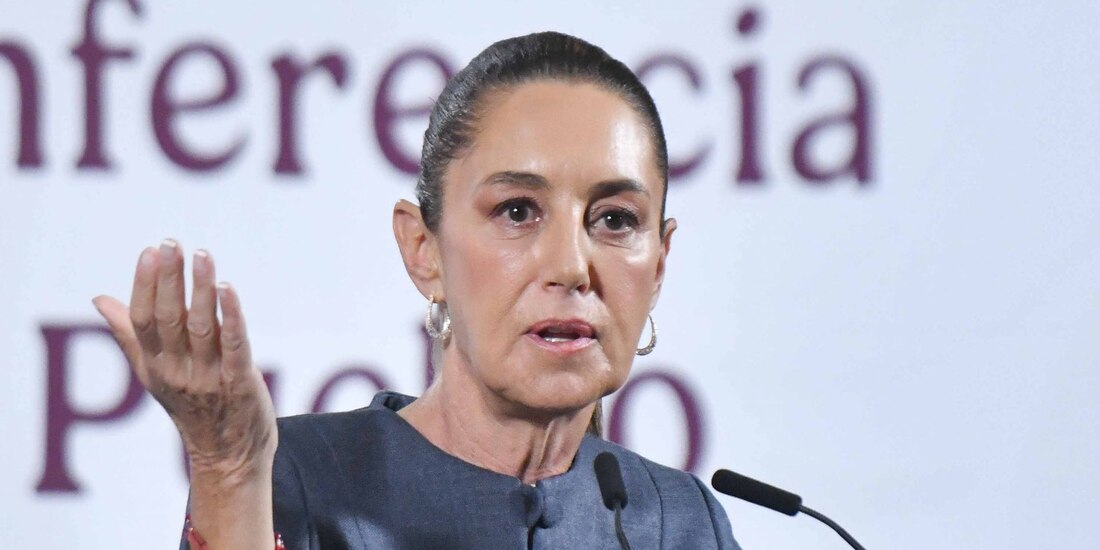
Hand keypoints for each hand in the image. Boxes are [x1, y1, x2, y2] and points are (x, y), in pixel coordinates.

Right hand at [93, 240, 276, 479]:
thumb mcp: (154, 374)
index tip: (150, 251)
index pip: (143, 319)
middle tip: (171, 243)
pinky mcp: (240, 382)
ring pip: (202, 326)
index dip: (145, 285)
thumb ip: (130, 335)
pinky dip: (232, 315)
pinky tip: (229, 289)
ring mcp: (209, 377)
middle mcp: (177, 371)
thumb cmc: (192, 407)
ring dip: (201, 289)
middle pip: (170, 318)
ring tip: (202, 255)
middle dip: (170, 279)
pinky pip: (235, 344)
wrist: (228, 457)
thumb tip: (100, 299)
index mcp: (155, 365)